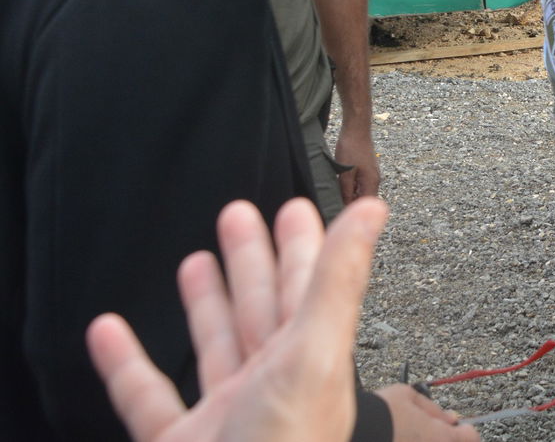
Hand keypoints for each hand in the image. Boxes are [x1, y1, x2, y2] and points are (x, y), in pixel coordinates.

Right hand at [86, 197, 387, 441]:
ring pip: (217, 347)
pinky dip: (129, 363)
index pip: (311, 288)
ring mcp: (226, 418)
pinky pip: (150, 397)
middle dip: (254, 261)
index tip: (295, 207)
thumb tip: (372, 210)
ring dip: (207, 303)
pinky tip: (111, 330)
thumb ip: (339, 281)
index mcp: (311, 362)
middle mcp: (273, 387)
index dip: (306, 245)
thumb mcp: (315, 355)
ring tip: (197, 261)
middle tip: (242, 216)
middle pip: (264, 309)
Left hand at [334, 121, 380, 203]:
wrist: (357, 129)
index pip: (365, 205)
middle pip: (364, 200)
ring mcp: (372, 175)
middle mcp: (375, 180)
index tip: (337, 214)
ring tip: (336, 196)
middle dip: (351, 205)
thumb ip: (346, 191)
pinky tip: (340, 186)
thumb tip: (344, 207)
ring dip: (351, 197)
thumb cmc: (351, 148)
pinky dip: (351, 188)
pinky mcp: (367, 170)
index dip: (352, 211)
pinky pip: (360, 185)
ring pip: (362, 193)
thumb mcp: (345, 172)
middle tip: (334, 207)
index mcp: (372, 183)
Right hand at [375, 383, 479, 440]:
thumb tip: (450, 417)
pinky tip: (399, 435)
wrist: (352, 429)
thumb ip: (433, 408)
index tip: (457, 425)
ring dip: (427, 438)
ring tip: (409, 431)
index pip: (470, 437)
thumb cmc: (382, 412)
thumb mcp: (409, 397)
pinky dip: (411, 440)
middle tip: (430, 427)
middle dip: (446, 435)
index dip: (465, 429)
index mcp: (441, 436)